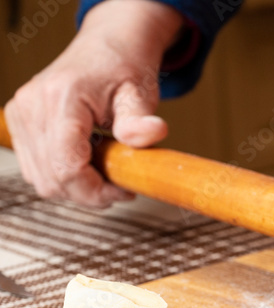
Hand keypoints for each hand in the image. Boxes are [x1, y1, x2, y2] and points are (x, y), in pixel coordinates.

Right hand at [5, 0, 182, 206]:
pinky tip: (86, 163)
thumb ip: (139, 119)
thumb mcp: (140, 93)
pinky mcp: (18, 122)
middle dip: (89, 192)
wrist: (106, 48)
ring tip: (104, 170)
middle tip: (119, 184)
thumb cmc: (124, 69)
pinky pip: (35, 169)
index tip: (124, 191)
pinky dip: (62, 176)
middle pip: (52, 178)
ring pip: (40, 179)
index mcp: (62, 97)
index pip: (67, 165)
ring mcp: (20, 114)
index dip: (95, 191)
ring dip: (75, 187)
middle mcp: (32, 106)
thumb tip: (155, 132)